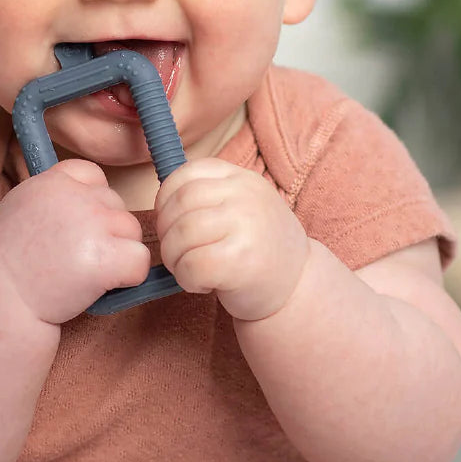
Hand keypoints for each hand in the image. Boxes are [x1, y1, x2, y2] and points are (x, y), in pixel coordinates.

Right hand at [0, 159, 150, 324]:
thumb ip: (52, 197)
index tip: (76, 228)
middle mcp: (75, 197)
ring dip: (118, 253)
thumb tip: (85, 196)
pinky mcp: (106, 257)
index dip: (92, 202)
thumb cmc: (5, 263)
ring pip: (132, 231)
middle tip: (75, 258)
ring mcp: (92, 225)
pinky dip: (130, 278)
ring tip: (84, 273)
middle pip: (116, 204)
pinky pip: (140, 261)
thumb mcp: (18, 208)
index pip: (93, 175)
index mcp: (51, 181)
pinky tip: (102, 287)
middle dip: (105, 231)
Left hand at [156, 158, 309, 320]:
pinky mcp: (241, 263)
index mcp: (242, 178)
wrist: (298, 288)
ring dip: (174, 257)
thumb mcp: (242, 205)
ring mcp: (246, 227)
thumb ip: (210, 194)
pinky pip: (192, 265)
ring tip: (189, 268)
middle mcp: (246, 197)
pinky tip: (204, 284)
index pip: (187, 173)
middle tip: (177, 251)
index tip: (170, 220)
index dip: (166, 197)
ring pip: (181, 234)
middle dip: (166, 231)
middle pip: (180, 204)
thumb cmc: (258, 248)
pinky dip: (186, 278)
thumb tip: (162, 201)